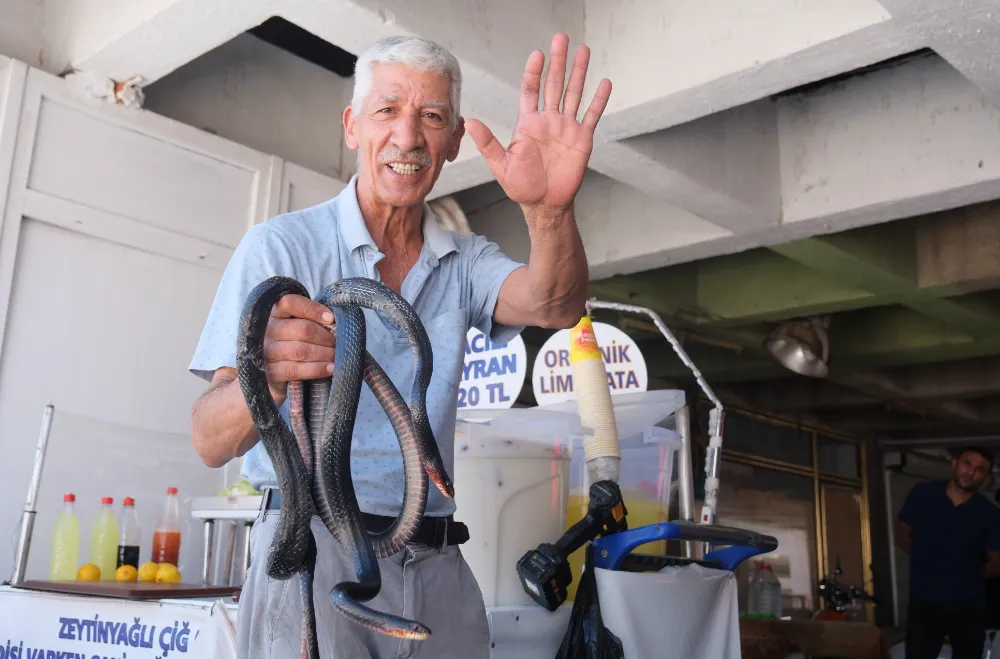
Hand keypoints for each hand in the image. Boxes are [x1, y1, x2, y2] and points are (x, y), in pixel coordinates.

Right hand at [262, 294, 335, 402]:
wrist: (274, 378)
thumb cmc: (292, 347)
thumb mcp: (297, 329)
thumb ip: (310, 321)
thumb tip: (333, 321)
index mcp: (274, 314)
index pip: (290, 303)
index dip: (312, 309)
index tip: (331, 318)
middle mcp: (266, 331)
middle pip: (302, 328)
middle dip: (325, 337)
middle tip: (338, 343)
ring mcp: (266, 352)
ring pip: (301, 350)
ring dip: (325, 354)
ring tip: (336, 356)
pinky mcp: (270, 373)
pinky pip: (297, 369)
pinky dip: (317, 369)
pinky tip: (330, 368)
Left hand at [466, 33, 610, 215]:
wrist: (545, 204)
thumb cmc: (521, 187)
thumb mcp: (501, 165)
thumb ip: (487, 142)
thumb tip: (469, 122)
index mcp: (529, 123)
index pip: (531, 90)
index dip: (534, 72)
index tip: (537, 54)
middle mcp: (548, 120)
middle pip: (554, 84)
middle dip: (558, 61)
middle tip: (562, 38)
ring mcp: (566, 127)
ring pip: (574, 93)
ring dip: (579, 72)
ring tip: (584, 50)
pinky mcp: (582, 139)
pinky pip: (591, 115)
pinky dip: (598, 100)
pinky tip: (604, 82)